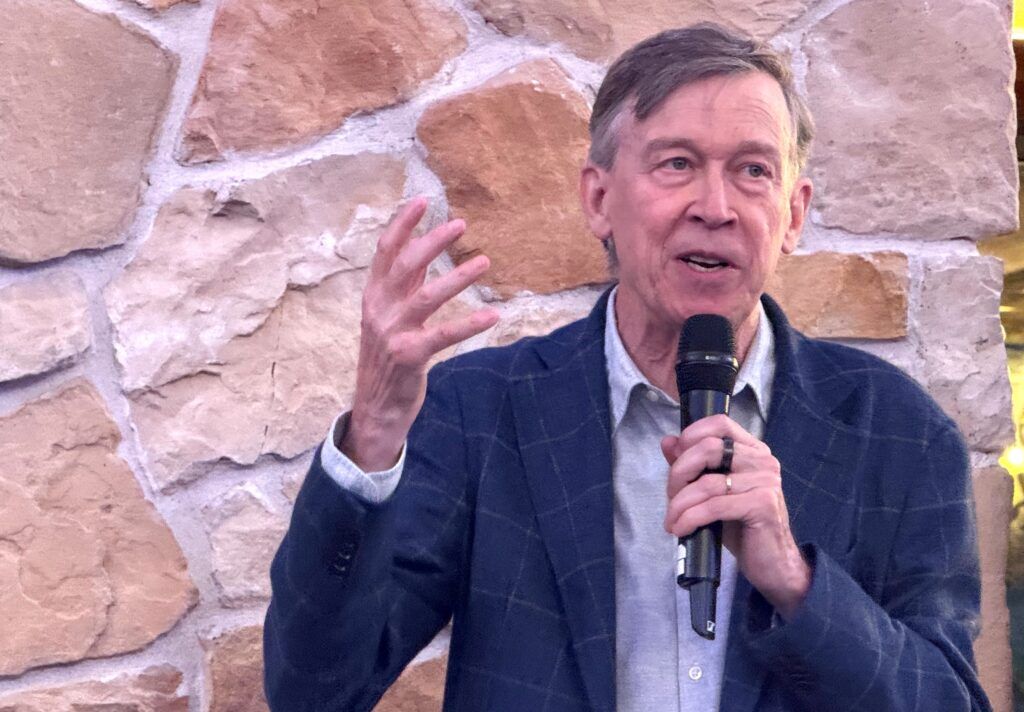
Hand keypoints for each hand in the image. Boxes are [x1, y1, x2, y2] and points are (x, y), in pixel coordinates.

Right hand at [342, 198, 498, 470]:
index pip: (385, 252)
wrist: (375, 408)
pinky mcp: (409, 357)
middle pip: (404, 266)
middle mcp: (378, 310)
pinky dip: (469, 324)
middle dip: (431, 241)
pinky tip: (492, 315)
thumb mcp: (389, 316)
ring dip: (456, 277)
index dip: (402, 224)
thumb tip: (422, 250)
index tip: (422, 200)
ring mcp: (391, 333)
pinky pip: (442, 335)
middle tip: (460, 223)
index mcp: (373, 296)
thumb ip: (405, 286)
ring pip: (425, 297)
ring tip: (484, 261)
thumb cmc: (387, 358)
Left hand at [661, 414, 810, 618]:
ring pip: (707, 482)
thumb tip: (668, 441)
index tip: (674, 458)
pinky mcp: (763, 505)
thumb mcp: (713, 493)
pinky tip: (680, 529)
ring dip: (680, 503)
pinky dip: (690, 518)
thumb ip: (692, 466)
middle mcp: (763, 461)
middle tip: (670, 497)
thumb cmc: (741, 527)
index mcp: (753, 451)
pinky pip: (714, 506)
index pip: (720, 423)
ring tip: (672, 520)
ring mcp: (766, 481)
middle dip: (679, 473)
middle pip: (708, 448)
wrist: (773, 564)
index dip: (692, 434)